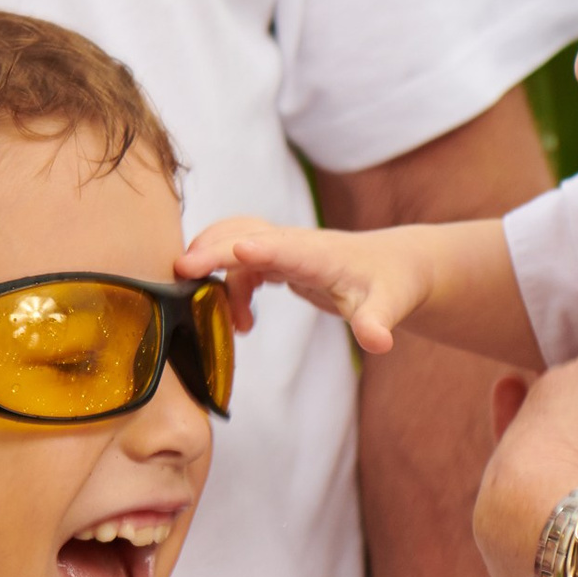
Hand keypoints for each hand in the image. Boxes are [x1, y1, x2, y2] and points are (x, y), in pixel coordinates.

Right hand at [180, 214, 431, 355]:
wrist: (397, 266)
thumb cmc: (392, 284)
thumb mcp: (390, 307)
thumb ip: (378, 323)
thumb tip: (379, 342)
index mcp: (321, 254)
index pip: (284, 247)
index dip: (256, 248)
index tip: (232, 251)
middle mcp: (297, 244)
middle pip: (245, 234)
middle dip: (212, 249)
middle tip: (181, 273)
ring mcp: (284, 247)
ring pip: (235, 241)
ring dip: (215, 268)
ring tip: (220, 316)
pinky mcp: (278, 257)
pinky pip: (239, 261)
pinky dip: (227, 286)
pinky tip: (240, 323)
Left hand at [472, 251, 577, 576]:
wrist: (563, 535)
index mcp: (519, 447)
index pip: (526, 420)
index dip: (528, 401)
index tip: (520, 383)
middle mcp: (507, 502)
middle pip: (538, 479)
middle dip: (559, 466)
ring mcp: (520, 557)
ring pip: (549, 532)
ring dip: (572, 526)